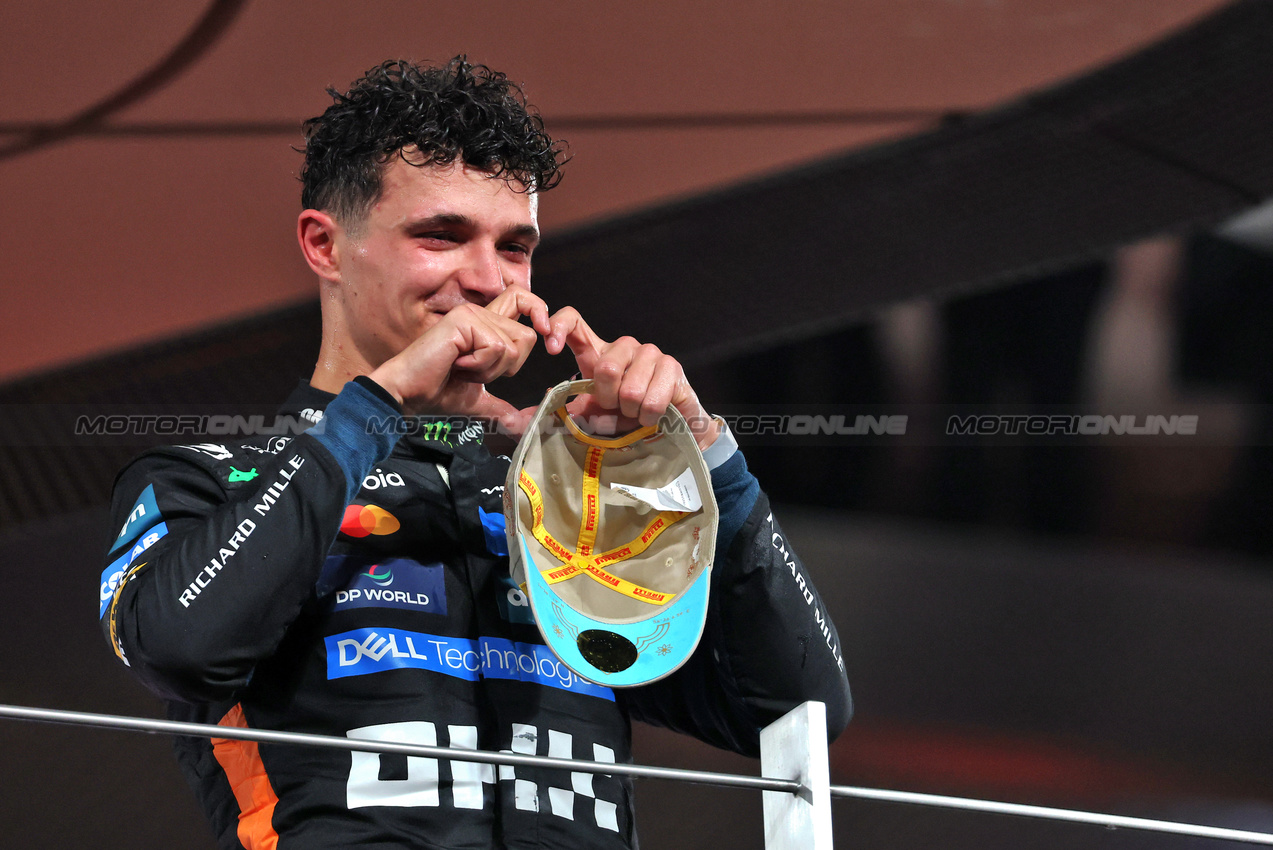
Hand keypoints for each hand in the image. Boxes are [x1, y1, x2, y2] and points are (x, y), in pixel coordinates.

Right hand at [370, 286, 549, 424]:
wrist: (408, 394)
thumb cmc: (436, 392)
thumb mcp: (478, 399)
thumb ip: (501, 408)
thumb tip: (520, 426)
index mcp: (485, 324)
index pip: (521, 299)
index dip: (539, 311)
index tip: (545, 334)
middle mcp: (480, 312)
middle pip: (527, 336)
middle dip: (507, 367)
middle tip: (474, 371)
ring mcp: (471, 314)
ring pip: (513, 346)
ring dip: (490, 369)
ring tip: (461, 367)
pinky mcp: (464, 320)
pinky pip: (496, 348)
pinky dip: (480, 366)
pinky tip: (456, 364)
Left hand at [543, 307, 720, 449]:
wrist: (668, 428)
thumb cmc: (624, 418)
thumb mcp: (586, 415)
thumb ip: (555, 414)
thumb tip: (513, 423)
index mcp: (597, 351)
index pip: (573, 320)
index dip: (558, 326)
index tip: (550, 348)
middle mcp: (622, 346)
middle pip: (605, 367)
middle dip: (608, 400)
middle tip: (616, 408)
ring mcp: (649, 353)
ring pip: (628, 388)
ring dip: (629, 413)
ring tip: (635, 414)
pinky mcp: (671, 366)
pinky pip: (650, 399)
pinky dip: (647, 418)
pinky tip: (652, 416)